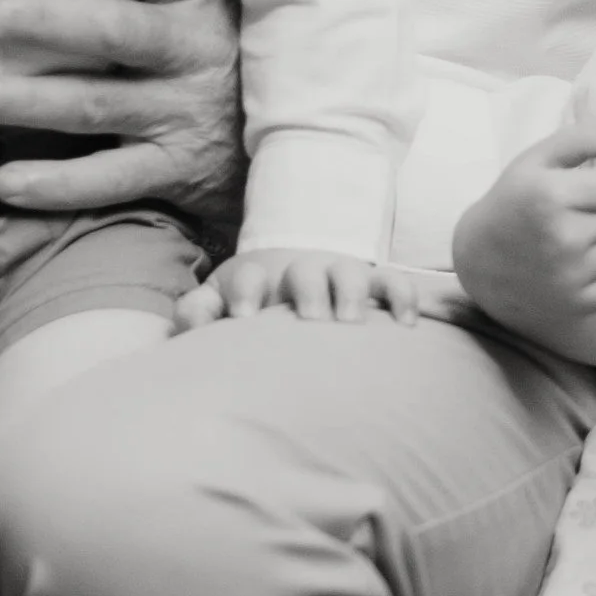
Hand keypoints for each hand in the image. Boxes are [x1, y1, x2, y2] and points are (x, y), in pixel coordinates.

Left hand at [0, 0, 243, 228]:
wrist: (286, 140)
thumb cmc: (219, 50)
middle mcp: (196, 52)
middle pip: (116, 32)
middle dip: (43, 23)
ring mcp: (184, 113)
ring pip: (96, 105)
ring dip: (27, 101)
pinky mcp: (173, 169)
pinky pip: (108, 179)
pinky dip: (56, 185)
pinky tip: (5, 183)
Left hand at [176, 250, 424, 329]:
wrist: (289, 287)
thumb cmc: (249, 309)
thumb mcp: (218, 306)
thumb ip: (198, 313)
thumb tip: (189, 318)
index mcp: (257, 280)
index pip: (248, 277)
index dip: (247, 291)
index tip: (246, 319)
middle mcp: (299, 274)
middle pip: (304, 271)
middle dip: (308, 290)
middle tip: (309, 318)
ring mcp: (337, 278)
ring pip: (350, 272)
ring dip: (350, 292)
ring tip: (350, 323)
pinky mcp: (372, 288)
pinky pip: (393, 284)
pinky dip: (402, 297)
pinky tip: (405, 324)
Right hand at [453, 120, 595, 336]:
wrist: (481, 261)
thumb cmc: (514, 201)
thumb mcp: (536, 160)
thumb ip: (580, 138)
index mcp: (550, 196)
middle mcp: (562, 238)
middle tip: (588, 211)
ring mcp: (571, 276)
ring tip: (585, 237)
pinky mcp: (578, 304)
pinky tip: (586, 265)